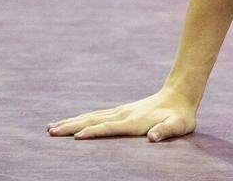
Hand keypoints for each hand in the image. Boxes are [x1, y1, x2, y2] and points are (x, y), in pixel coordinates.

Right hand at [48, 88, 196, 141]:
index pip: (110, 127)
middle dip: (72, 127)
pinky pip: (96, 115)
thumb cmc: (181, 115)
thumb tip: (154, 137)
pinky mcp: (120, 111)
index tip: (77, 137)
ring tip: (51, 128)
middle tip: (51, 132)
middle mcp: (124, 114)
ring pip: (91, 116)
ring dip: (71, 122)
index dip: (95, 132)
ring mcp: (121, 111)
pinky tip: (71, 122)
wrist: (180, 94)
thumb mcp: (179, 125)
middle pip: (94, 120)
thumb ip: (166, 131)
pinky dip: (81, 118)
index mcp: (134, 121)